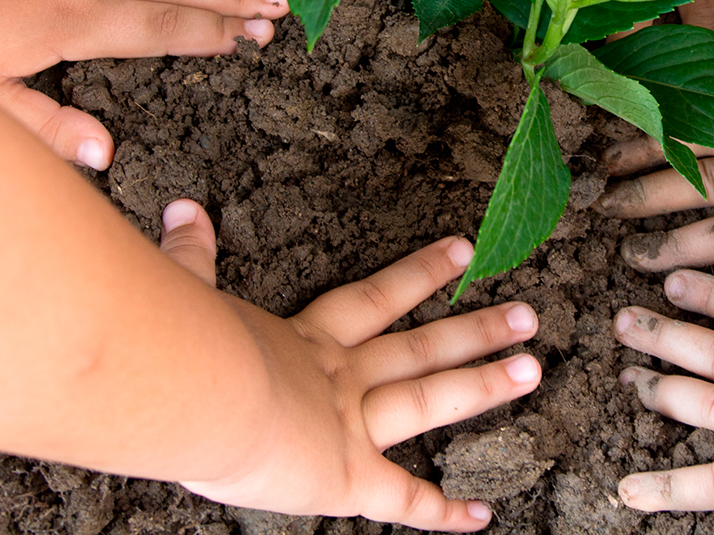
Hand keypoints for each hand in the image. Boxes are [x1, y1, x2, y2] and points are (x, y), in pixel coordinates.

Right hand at [158, 201, 541, 529]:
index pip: (375, 299)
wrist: (196, 394)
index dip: (420, 274)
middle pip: (420, 347)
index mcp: (305, 339)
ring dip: (483, 385)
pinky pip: (403, 500)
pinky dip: (441, 512)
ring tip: (532, 368)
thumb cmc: (183, 346)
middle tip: (528, 314)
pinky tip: (481, 517)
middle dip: (475, 329)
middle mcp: (340, 377)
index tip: (463, 251)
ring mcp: (349, 425)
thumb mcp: (186, 292)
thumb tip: (180, 208)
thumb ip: (188, 256)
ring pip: (430, 399)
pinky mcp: (346, 478)